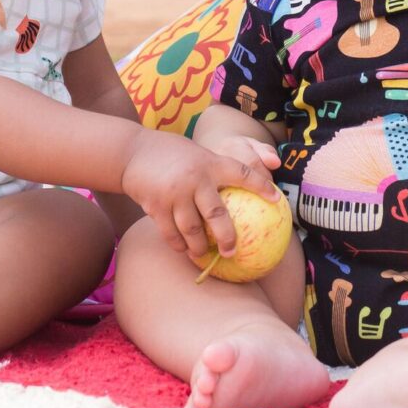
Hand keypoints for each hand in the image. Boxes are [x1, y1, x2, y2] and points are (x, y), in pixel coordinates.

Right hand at [120, 129, 281, 262]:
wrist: (132, 152)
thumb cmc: (171, 153)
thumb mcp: (197, 153)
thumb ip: (214, 168)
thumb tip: (239, 184)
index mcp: (209, 163)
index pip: (242, 173)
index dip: (260, 185)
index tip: (276, 200)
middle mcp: (195, 179)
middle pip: (217, 215)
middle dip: (227, 237)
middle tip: (232, 252)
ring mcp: (175, 194)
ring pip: (192, 230)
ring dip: (200, 247)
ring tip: (204, 255)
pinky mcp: (156, 207)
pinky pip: (171, 234)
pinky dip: (178, 245)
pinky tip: (183, 249)